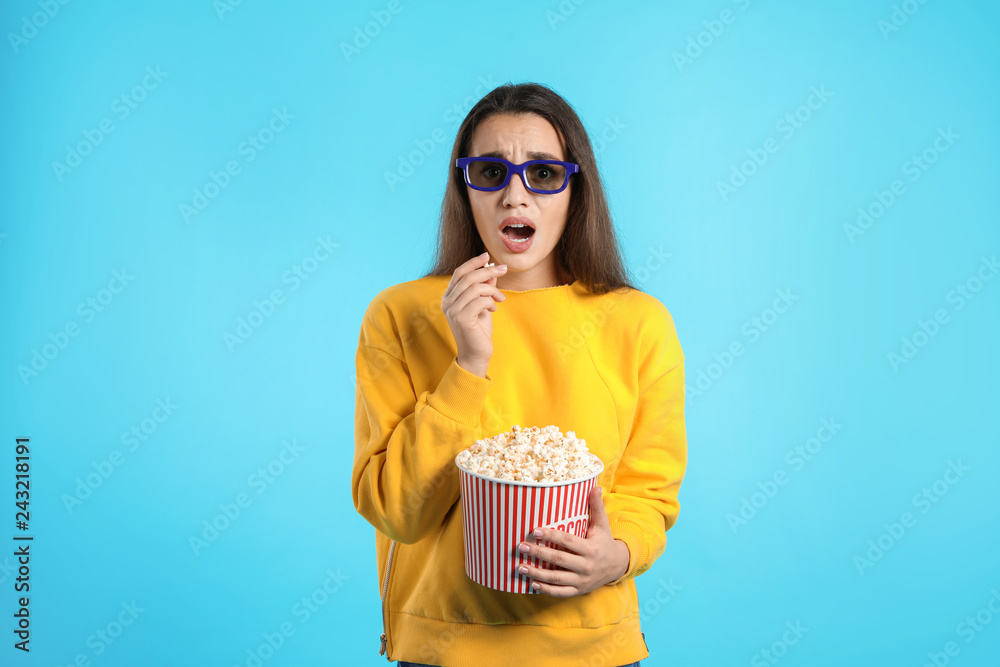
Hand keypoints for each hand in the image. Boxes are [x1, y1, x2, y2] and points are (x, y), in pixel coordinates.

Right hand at [442, 252, 506, 376]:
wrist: (477, 354)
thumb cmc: (479, 330)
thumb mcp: (484, 304)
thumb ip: (485, 288)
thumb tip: (492, 269)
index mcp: (450, 297)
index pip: (459, 273)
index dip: (473, 262)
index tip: (487, 255)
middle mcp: (448, 302)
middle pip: (468, 277)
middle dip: (488, 270)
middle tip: (504, 269)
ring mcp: (452, 310)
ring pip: (475, 288)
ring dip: (492, 290)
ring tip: (500, 299)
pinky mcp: (461, 318)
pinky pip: (480, 301)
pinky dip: (490, 302)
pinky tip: (493, 310)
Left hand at [516, 487, 629, 596]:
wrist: (617, 566)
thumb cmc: (605, 541)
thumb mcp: (602, 524)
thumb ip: (597, 506)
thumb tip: (595, 486)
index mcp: (591, 549)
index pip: (567, 541)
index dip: (551, 536)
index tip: (535, 531)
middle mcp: (586, 566)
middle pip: (558, 560)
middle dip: (538, 553)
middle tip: (521, 547)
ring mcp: (582, 580)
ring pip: (556, 579)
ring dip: (537, 574)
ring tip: (520, 567)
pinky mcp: (578, 590)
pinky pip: (560, 592)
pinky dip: (545, 590)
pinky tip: (532, 584)